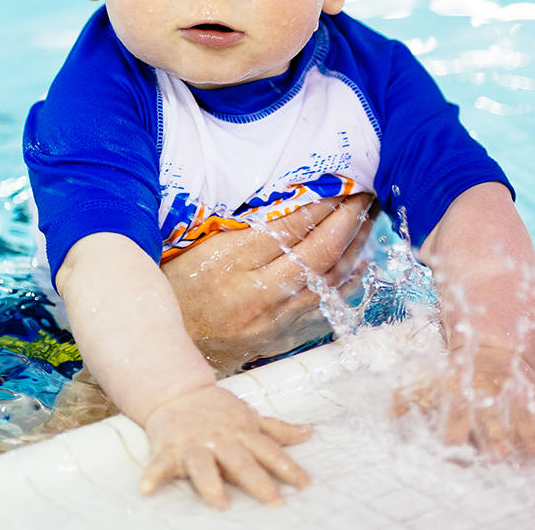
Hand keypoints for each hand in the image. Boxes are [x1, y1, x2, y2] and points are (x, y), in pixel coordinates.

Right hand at [141, 384, 311, 508]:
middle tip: (274, 500)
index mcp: (242, 433)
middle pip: (241, 461)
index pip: (269, 451)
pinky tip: (147, 489)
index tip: (305, 485)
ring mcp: (195, 444)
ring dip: (211, 483)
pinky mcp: (170, 448)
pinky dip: (153, 475)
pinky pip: (160, 464)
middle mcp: (221, 439)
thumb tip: (309, 433)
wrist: (180, 391)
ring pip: (204, 465)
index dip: (288, 468)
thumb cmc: (219, 410)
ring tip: (220, 503)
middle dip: (257, 480)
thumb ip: (277, 429)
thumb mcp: (250, 416)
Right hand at [162, 194, 375, 373]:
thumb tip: (287, 203)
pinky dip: (345, 286)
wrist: (166, 348)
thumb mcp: (198, 248)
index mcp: (232, 261)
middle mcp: (257, 291)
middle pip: (317, 252)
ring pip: (327, 281)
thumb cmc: (177, 289)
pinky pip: (323, 309)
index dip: (320, 203)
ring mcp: (273, 319)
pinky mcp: (280, 338)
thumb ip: (240, 228)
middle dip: (346, 221)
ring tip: (368, 224)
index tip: (339, 186)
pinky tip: (357, 267)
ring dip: (353, 250)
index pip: (290, 226)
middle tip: (364, 198)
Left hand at [391, 345, 534, 459]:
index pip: (455, 422)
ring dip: (528, 436)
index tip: (455, 452)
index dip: (454, 437)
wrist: (489, 345)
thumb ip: (405, 396)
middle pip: (491, 423)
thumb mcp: (427, 378)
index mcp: (460, 396)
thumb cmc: (455, 372)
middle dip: (495, 438)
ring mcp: (514, 397)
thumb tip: (388, 414)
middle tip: (499, 455)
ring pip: (522, 418)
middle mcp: (489, 399)